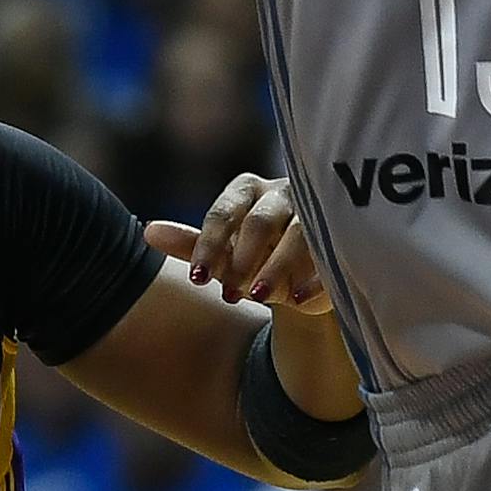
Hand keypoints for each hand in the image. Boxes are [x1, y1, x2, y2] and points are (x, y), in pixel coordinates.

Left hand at [146, 174, 331, 313]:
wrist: (301, 275)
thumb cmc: (253, 257)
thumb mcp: (222, 255)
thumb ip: (191, 245)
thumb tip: (147, 231)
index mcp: (248, 191)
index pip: (224, 213)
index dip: (209, 246)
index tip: (198, 280)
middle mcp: (283, 193)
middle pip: (260, 220)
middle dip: (243, 259)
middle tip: (231, 294)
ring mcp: (317, 213)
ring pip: (297, 233)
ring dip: (275, 268)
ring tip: (258, 298)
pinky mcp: (344, 238)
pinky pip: (330, 253)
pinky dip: (312, 277)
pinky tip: (297, 299)